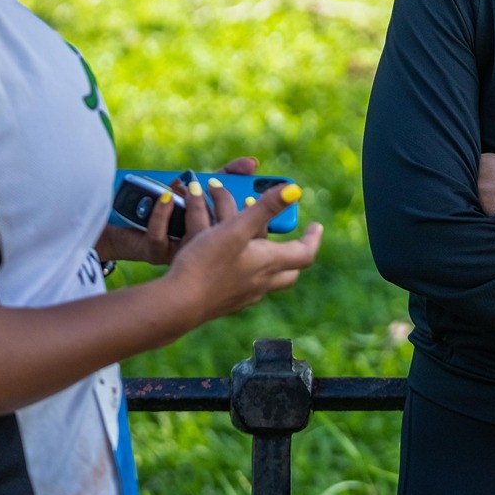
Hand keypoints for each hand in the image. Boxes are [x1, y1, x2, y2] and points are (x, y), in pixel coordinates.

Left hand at [97, 157, 260, 266]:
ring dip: (190, 209)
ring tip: (189, 189)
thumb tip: (253, 163)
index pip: (245, 234)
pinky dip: (162, 213)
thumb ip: (227, 175)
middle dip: (221, 209)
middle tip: (216, 187)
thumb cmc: (171, 206)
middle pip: (222, 238)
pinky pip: (160, 235)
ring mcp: (179, 254)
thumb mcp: (202, 188)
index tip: (250, 198)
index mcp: (218, 239)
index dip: (250, 219)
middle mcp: (201, 250)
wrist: (127, 221)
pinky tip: (164, 197)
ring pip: (192, 237)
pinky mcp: (155, 252)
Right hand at [167, 180, 322, 323]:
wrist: (178, 303)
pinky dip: (247, 274)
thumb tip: (295, 190)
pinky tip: (234, 268)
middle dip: (295, 255)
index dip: (313, 238)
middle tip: (292, 242)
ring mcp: (244, 296)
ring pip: (269, 281)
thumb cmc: (207, 262)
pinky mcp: (227, 303)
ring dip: (270, 264)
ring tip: (260, 249)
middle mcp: (262, 283)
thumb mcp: (237, 228)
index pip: (305, 253)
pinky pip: (246, 288)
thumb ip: (266, 208)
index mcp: (269, 263)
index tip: (316, 226)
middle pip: (290, 272)